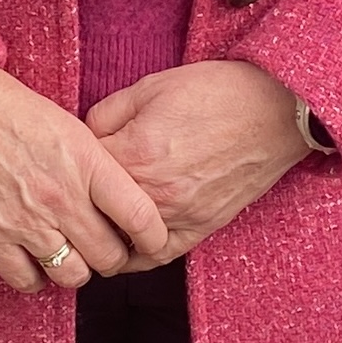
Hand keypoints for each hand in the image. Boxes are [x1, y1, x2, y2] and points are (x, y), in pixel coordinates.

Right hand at [0, 69, 170, 294]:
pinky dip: (35, 278)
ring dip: (75, 270)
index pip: (140, 217)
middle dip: (112, 258)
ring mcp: (26, 219)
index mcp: (88, 162)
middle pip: (109, 256)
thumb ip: (97, 164)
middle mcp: (62, 196)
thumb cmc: (11, 109)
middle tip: (103, 249)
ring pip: (72, 275)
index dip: (154, 239)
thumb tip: (120, 198)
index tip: (151, 242)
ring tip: (69, 256)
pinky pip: (25, 280)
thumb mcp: (69, 126)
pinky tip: (35, 262)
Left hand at [88, 62, 310, 258]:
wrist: (274, 107)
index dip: (70, 164)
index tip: (66, 160)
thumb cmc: (214, 92)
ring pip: (120, 242)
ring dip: (103, 233)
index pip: (78, 174)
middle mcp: (153, 193)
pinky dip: (134, 254)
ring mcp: (179, 216)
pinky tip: (122, 244)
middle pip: (93, 214)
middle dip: (79, 203)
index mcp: (134, 154)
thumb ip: (106, 114)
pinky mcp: (202, 228)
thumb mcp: (149, 87)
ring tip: (91, 221)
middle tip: (69, 195)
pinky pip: (157, 256)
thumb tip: (83, 136)